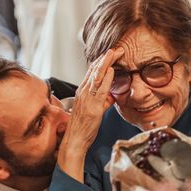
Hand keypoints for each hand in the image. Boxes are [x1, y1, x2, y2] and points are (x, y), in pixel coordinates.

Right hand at [57, 48, 124, 180]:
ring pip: (96, 76)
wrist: (74, 142)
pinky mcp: (92, 108)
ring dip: (106, 63)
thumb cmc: (82, 128)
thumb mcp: (93, 111)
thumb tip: (112, 96)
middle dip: (105, 57)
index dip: (102, 61)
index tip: (111, 53)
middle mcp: (83, 93)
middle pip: (94, 70)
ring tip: (114, 52)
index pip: (92, 71)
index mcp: (82, 92)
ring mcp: (87, 99)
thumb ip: (102, 102)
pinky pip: (100, 90)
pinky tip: (111, 70)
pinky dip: (106, 79)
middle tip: (117, 48)